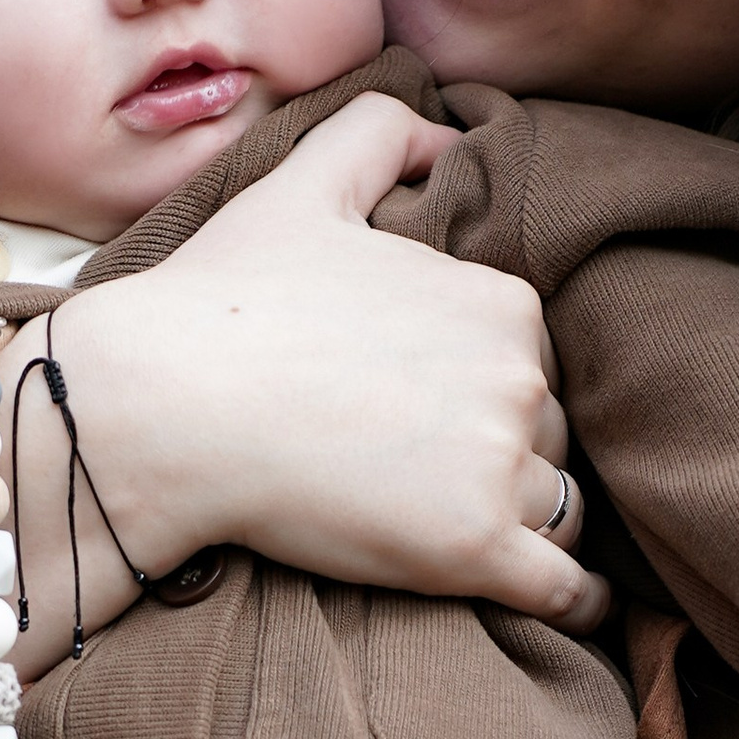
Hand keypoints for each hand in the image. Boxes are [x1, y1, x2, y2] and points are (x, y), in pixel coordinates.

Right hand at [51, 95, 606, 635]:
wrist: (161, 406)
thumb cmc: (222, 300)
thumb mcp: (303, 184)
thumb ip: (381, 133)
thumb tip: (449, 130)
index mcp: (500, 302)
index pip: (529, 360)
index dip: (481, 385)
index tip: (421, 405)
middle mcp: (519, 379)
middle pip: (546, 433)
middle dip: (501, 452)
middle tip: (418, 471)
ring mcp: (499, 467)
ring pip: (557, 506)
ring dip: (528, 520)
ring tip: (467, 531)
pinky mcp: (473, 551)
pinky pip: (567, 590)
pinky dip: (577, 600)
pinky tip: (573, 608)